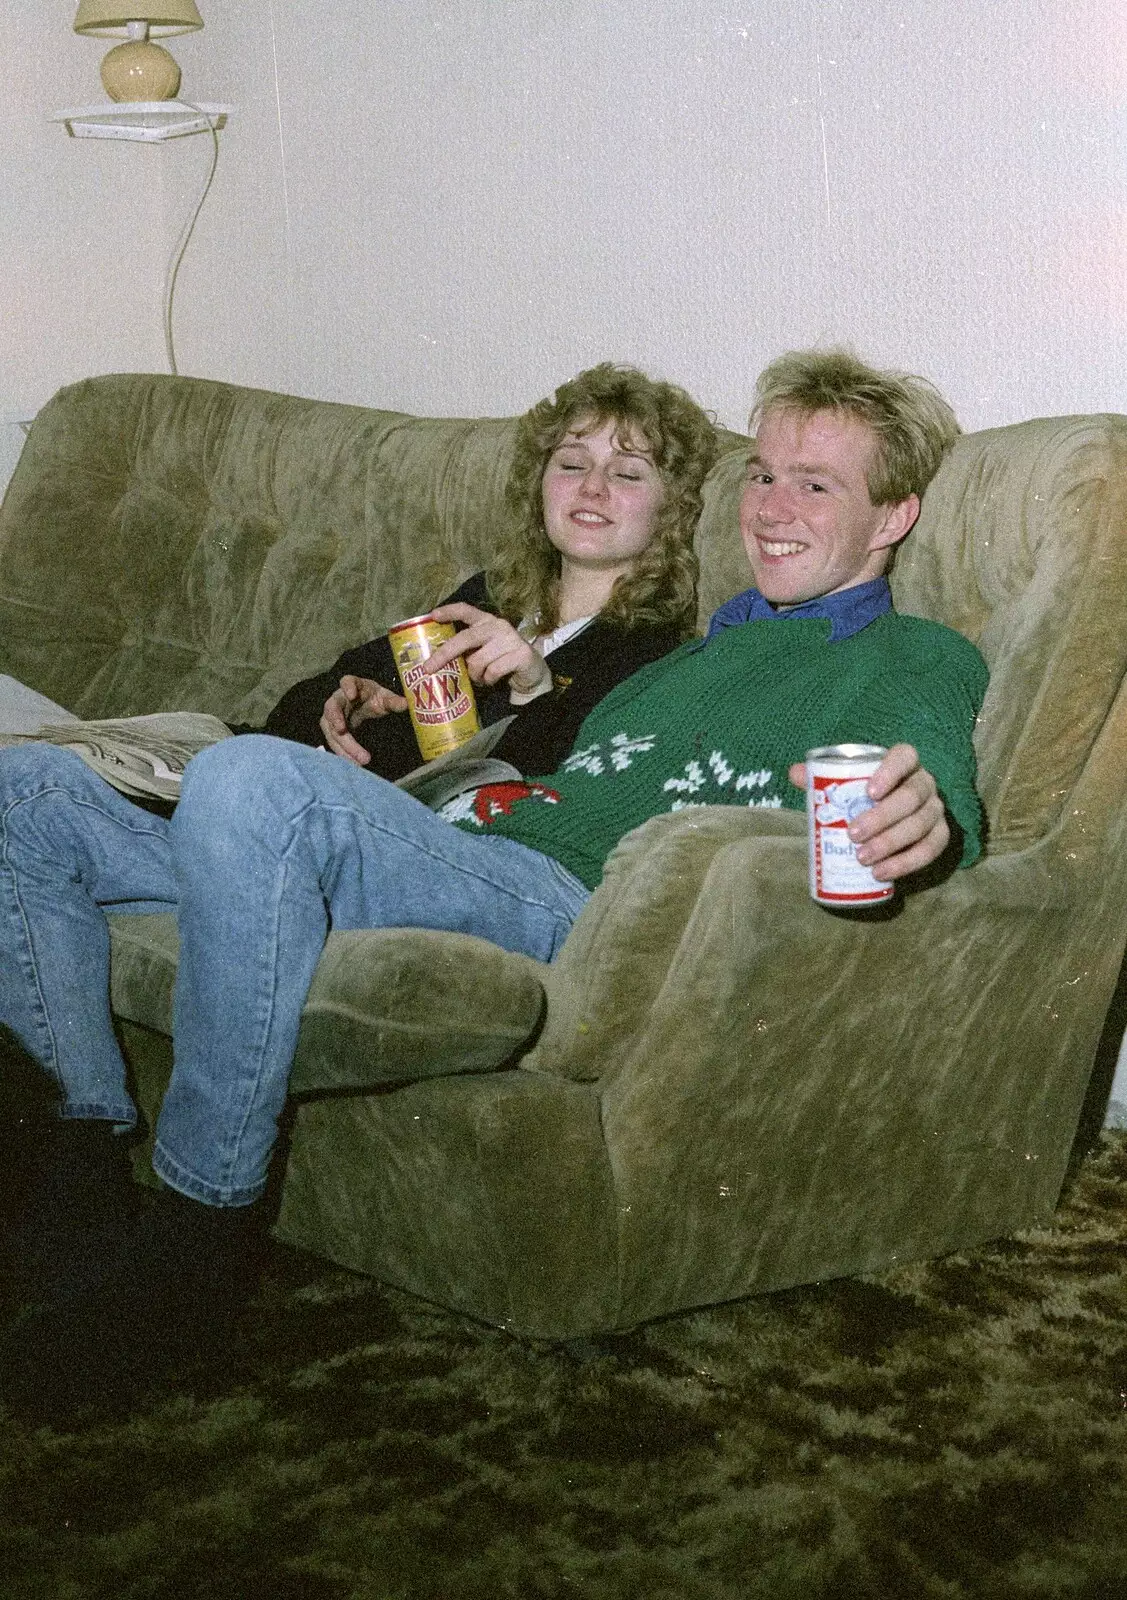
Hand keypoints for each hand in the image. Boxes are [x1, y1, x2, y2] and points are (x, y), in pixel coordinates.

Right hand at [319, 674, 407, 765]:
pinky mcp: (333, 731)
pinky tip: (355, 763)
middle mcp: (339, 699)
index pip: (347, 681)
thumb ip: (393, 701)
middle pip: (332, 708)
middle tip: (342, 731)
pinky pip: (334, 743)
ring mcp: (333, 715)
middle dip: (335, 719)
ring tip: (358, 759)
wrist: (367, 705)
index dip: (347, 687)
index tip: (351, 695)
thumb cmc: (375, 698)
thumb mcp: (385, 698)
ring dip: (342, 745)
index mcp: (353, 685)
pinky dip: (344, 754)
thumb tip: (405, 704)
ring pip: (331, 729)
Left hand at [424, 603, 552, 696]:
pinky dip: (489, 680)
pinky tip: (493, 680)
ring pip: (478, 660)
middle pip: (466, 638)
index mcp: (487, 622)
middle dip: (444, 653)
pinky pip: (493, 671)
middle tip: (428, 668)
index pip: (467, 610)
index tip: (433, 615)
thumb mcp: (482, 652)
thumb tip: (437, 660)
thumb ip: (466, 650)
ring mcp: (510, 639)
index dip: (450, 611)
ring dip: (475, 675)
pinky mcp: (521, 654)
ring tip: (480, 678)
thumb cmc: (501, 662)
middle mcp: (498, 626)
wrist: (532, 676)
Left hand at [788, 743, 948, 881]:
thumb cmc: (862, 796)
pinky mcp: (940, 835)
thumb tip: (795, 773)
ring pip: (922, 825)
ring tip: (863, 859)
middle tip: (853, 834)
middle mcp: (925, 783)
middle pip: (911, 796)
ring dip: (892, 844)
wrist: (890, 816)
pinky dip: (907, 863)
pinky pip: (931, 850)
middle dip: (882, 817)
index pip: (904, 757)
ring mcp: (935, 810)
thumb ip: (821, 777)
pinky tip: (882, 873)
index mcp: (904, 763)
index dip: (890, 772)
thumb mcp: (845, 784)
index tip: (868, 792)